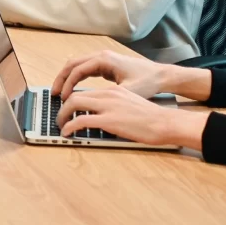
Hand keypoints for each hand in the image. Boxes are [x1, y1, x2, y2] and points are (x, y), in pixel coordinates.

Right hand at [51, 50, 171, 99]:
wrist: (161, 75)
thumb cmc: (147, 82)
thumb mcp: (128, 91)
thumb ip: (107, 95)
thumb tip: (90, 104)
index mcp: (104, 59)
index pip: (77, 70)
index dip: (67, 84)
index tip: (63, 98)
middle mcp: (100, 56)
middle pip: (72, 64)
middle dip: (61, 79)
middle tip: (54, 93)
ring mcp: (102, 58)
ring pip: (76, 65)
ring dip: (66, 77)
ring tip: (60, 92)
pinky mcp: (105, 64)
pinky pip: (84, 68)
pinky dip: (75, 77)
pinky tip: (73, 89)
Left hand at [56, 86, 205, 148]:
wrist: (166, 123)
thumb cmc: (153, 118)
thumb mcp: (130, 105)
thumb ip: (114, 106)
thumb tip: (100, 117)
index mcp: (113, 91)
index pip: (86, 93)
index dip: (73, 101)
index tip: (67, 108)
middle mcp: (108, 95)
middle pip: (75, 96)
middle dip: (63, 107)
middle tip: (59, 117)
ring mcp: (107, 106)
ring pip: (74, 104)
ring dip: (63, 116)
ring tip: (60, 125)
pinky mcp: (109, 119)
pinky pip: (81, 120)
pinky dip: (70, 126)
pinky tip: (67, 133)